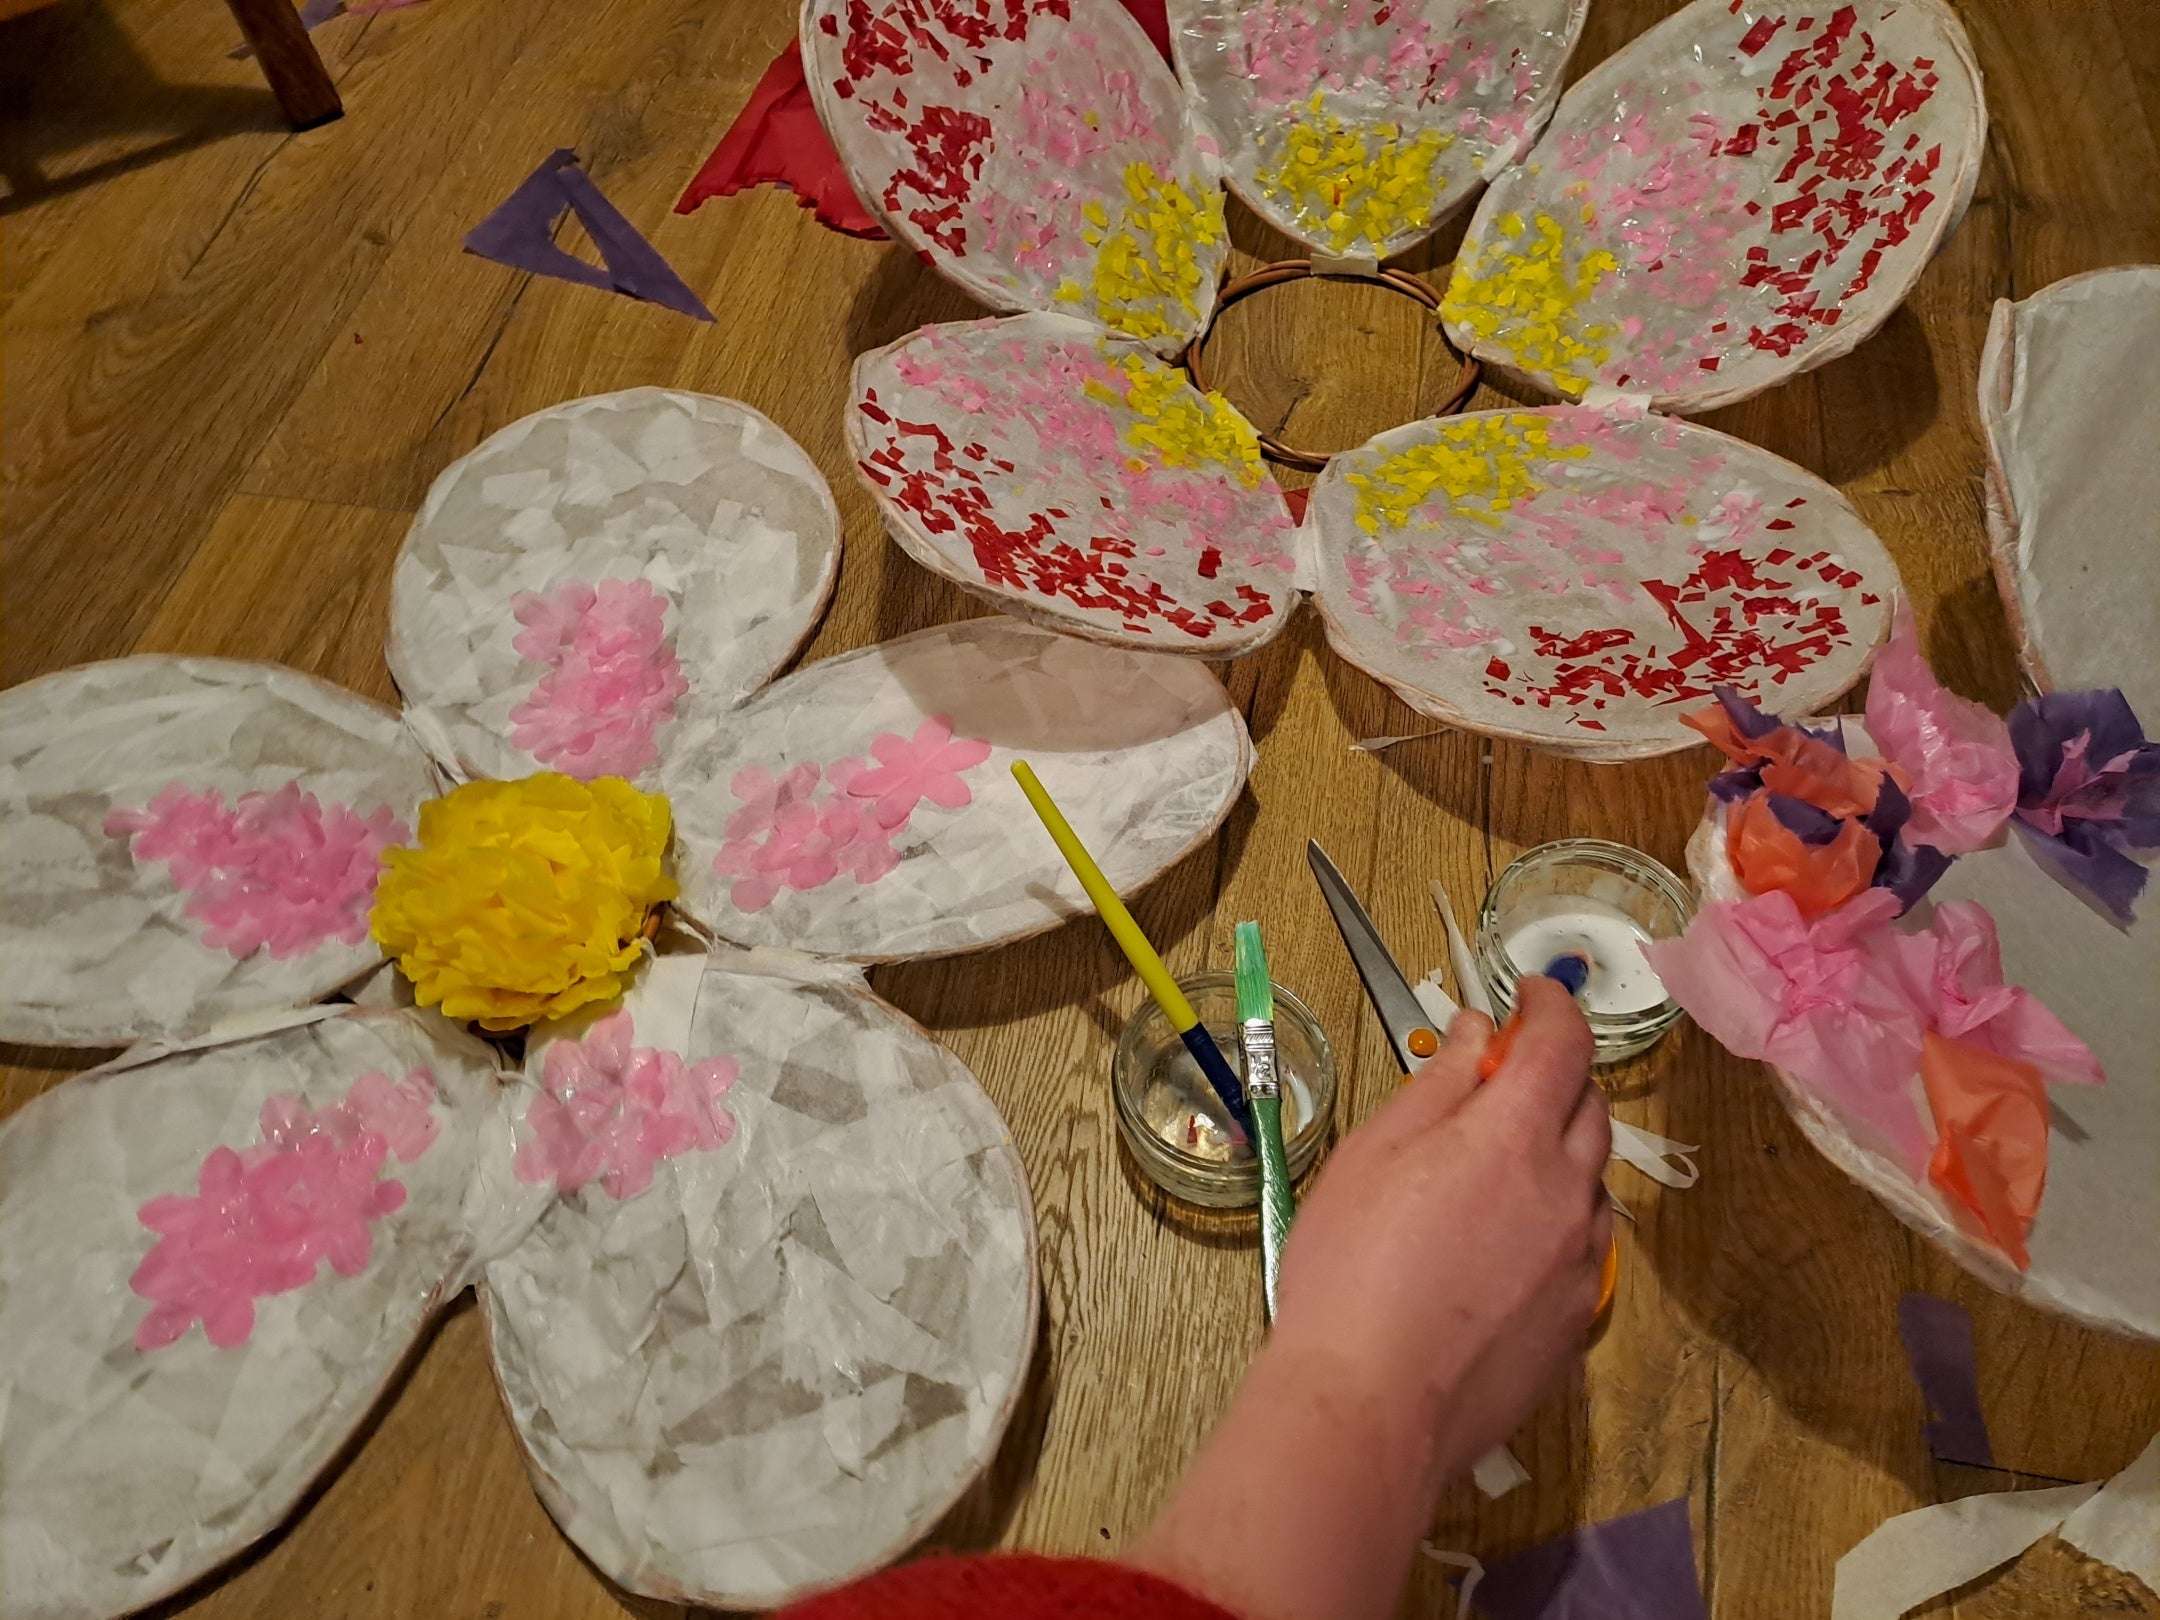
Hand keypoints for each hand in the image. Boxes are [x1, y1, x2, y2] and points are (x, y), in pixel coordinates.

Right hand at [1128, 977, 1608, 1619]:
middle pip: (1588, 1107)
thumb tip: (1475, 1033)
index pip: (1563, 1043)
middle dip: (1551, 1078)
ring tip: (1485, 1177)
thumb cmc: (1351, 1272)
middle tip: (1496, 1080)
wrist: (1369, 1404)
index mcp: (1514, 1137)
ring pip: (1589, 1182)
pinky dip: (1554, 1225)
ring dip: (1555, 1155)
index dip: (1551, 1005)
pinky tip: (1495, 1251)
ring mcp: (1580, 1262)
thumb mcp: (1374, 1154)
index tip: (1529, 994)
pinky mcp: (1577, 1323)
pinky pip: (1582, 1249)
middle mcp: (1567, 1192)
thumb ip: (1438, 1084)